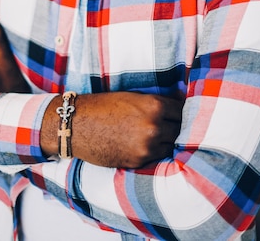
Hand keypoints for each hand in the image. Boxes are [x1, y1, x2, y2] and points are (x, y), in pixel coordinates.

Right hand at [41, 91, 182, 167]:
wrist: (77, 124)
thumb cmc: (102, 106)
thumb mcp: (132, 97)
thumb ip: (155, 104)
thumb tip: (177, 106)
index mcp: (154, 106)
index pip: (182, 111)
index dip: (181, 111)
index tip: (181, 113)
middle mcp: (154, 127)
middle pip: (180, 130)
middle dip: (176, 127)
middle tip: (172, 125)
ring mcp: (147, 147)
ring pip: (170, 146)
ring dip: (167, 141)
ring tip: (159, 136)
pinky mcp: (138, 161)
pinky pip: (156, 157)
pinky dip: (154, 151)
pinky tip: (147, 145)